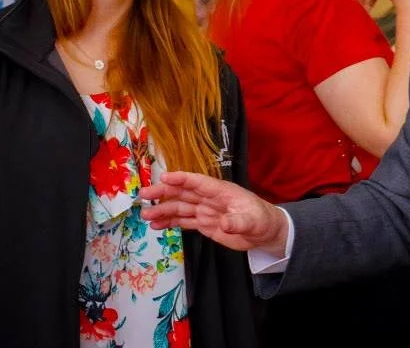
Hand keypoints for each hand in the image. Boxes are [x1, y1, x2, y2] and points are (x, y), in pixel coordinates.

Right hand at [140, 171, 288, 254]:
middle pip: (183, 193)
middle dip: (164, 193)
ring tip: (145, 216)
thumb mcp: (253, 221)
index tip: (164, 177)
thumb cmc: (261, 220)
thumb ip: (238, 222)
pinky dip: (170, 222)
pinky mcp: (204, 223)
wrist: (265, 233)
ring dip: (163, 210)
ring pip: (180, 208)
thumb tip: (224, 224)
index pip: (198, 182)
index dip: (181, 179)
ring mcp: (205, 210)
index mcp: (221, 191)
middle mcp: (210, 198)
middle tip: (144, 195)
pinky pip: (184, 221)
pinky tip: (157, 225)